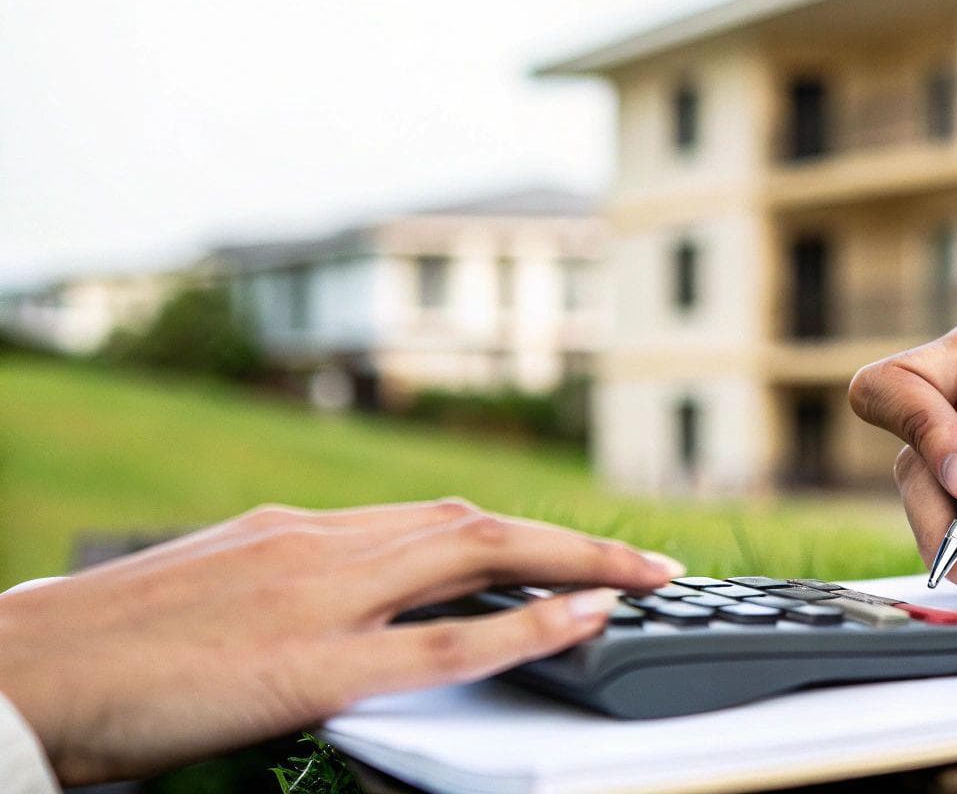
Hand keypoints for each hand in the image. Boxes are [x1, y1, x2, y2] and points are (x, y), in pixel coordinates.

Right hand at [0, 500, 684, 784]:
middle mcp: (319, 547)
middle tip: (653, 563)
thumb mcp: (222, 596)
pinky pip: (434, 645)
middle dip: (575, 543)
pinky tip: (581, 622)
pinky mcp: (300, 667)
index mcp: (299, 534)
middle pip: (479, 526)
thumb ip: (303, 594)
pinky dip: (518, 630)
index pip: (442, 521)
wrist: (14, 676)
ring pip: (476, 559)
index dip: (526, 534)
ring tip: (647, 581)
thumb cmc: (107, 652)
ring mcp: (314, 600)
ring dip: (575, 565)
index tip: (583, 552)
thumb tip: (374, 615)